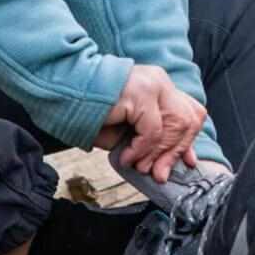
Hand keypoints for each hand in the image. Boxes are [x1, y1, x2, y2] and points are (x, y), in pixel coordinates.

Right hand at [95, 64, 206, 183]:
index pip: (191, 111)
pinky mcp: (139, 92)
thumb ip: (155, 139)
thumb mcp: (131, 129)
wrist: (63, 95)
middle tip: (159, 174)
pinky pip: (152, 130)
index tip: (188, 163)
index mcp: (160, 85)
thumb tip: (182, 161)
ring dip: (157, 154)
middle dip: (175, 152)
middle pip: (188, 120)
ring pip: (175, 126)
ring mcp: (151, 83)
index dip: (191, 139)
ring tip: (140, 167)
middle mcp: (159, 80)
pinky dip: (141, 150)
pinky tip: (126, 157)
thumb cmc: (93, 114)